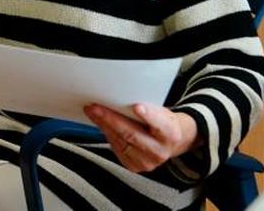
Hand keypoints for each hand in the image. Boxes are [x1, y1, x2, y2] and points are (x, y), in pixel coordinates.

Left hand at [85, 103, 199, 172]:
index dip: (148, 116)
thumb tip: (120, 97)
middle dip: (111, 119)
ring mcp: (146, 162)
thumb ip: (146, 108)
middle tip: (95, 107)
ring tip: (92, 112)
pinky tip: (100, 123)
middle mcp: (159, 151)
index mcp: (171, 134)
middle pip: (132, 134)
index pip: (160, 125)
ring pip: (120, 141)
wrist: (170, 141)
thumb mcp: (160, 111)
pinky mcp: (134, 166)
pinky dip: (107, 133)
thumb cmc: (162, 122)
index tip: (137, 107)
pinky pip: (116, 148)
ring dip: (103, 125)